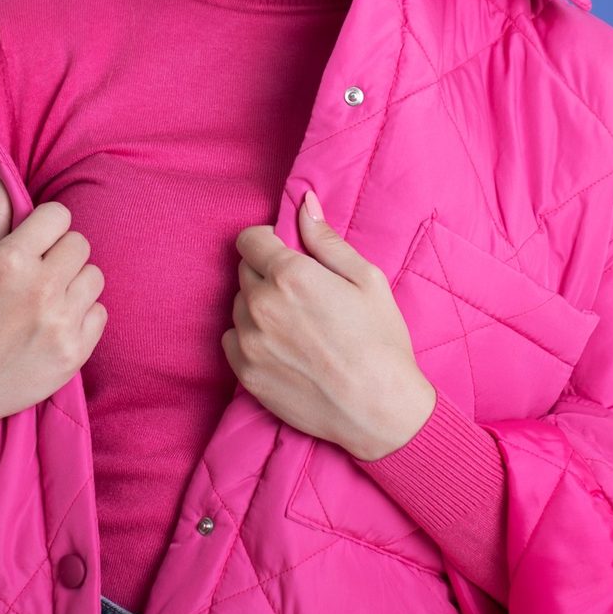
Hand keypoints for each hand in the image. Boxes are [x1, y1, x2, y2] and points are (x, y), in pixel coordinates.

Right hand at [0, 177, 107, 427]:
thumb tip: (0, 178)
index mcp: (10, 260)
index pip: (59, 215)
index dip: (47, 226)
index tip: (36, 241)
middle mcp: (40, 288)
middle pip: (81, 244)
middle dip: (61, 254)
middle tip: (39, 274)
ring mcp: (61, 322)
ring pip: (94, 277)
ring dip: (75, 284)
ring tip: (47, 301)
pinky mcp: (75, 353)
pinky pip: (100, 313)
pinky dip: (83, 317)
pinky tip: (55, 326)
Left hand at [222, 187, 436, 461]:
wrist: (379, 410)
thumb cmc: (380, 342)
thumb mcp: (366, 279)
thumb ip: (326, 240)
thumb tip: (304, 204)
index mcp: (290, 275)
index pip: (249, 240)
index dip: (267, 242)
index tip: (285, 253)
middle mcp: (261, 304)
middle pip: (244, 271)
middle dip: (266, 273)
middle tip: (301, 294)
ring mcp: (249, 341)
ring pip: (239, 306)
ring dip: (258, 307)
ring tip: (295, 325)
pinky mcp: (245, 373)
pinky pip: (232, 340)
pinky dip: (249, 338)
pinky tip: (281, 347)